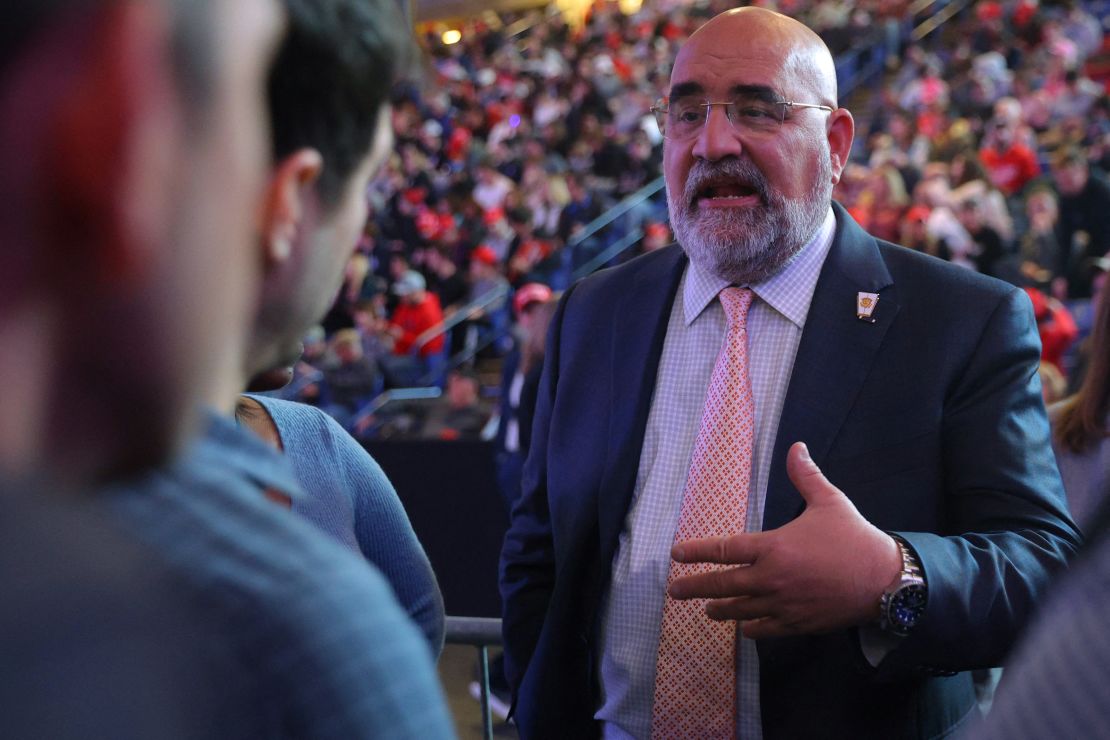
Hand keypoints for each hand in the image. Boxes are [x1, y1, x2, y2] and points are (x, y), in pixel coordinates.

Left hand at [668, 442, 901, 638]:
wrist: (885, 581)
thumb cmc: (854, 538)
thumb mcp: (829, 501)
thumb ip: (806, 476)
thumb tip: (796, 447)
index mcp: (773, 547)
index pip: (723, 550)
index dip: (696, 552)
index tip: (676, 554)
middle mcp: (771, 579)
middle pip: (722, 586)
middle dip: (694, 588)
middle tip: (674, 591)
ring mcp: (782, 605)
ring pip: (740, 612)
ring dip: (721, 610)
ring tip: (708, 610)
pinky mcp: (797, 625)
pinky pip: (765, 630)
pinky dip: (751, 628)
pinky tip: (746, 627)